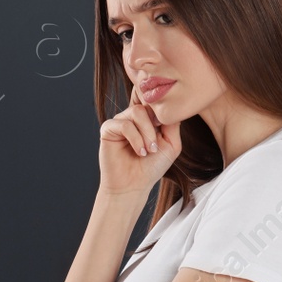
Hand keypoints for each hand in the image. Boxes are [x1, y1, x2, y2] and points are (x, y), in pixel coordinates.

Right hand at [98, 79, 179, 195]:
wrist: (134, 185)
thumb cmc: (152, 166)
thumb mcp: (171, 144)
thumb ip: (172, 123)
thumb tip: (172, 105)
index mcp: (148, 117)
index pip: (152, 96)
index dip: (158, 98)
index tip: (165, 113)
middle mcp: (133, 115)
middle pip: (147, 102)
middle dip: (156, 124)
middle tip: (156, 145)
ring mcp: (120, 121)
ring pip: (137, 112)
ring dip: (147, 133)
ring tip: (149, 150)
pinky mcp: (108, 129)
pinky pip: (125, 125)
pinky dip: (136, 139)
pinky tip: (140, 152)